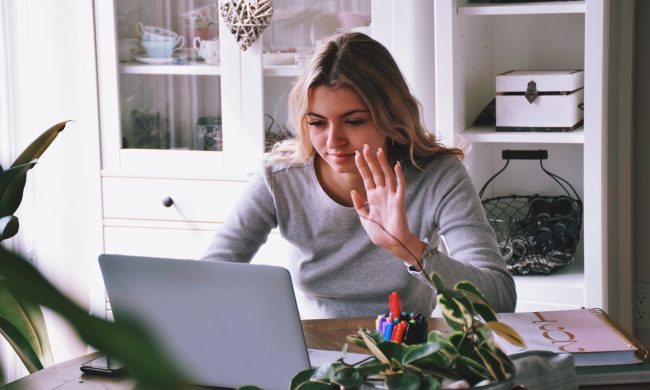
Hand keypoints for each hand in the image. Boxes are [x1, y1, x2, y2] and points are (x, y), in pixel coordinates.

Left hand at [351, 145, 424, 264]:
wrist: (392, 243)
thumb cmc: (380, 233)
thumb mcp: (365, 219)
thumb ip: (359, 206)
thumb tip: (354, 192)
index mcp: (373, 197)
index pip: (367, 177)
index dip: (362, 166)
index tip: (356, 154)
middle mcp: (382, 193)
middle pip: (375, 173)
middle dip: (370, 160)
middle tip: (365, 146)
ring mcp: (391, 196)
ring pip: (387, 176)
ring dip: (382, 164)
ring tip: (377, 151)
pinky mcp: (399, 201)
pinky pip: (400, 186)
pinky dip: (398, 175)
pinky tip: (396, 165)